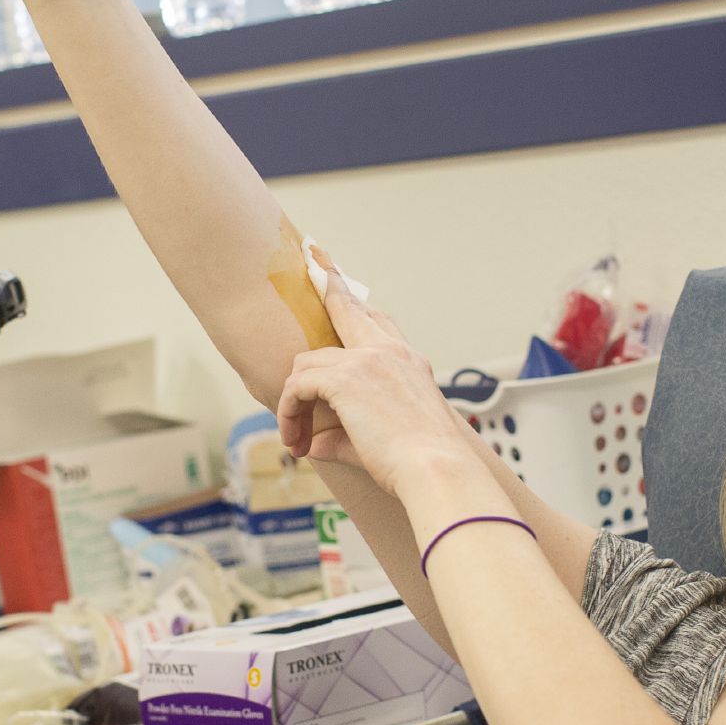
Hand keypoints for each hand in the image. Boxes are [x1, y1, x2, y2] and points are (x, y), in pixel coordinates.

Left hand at [274, 270, 482, 500]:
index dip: (353, 299)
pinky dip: (289, 413)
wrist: (436, 469)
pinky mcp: (344, 378)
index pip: (376, 319)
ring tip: (297, 438)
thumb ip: (344, 436)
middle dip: (327, 281)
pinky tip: (296, 440)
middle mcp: (388, 352)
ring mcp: (366, 360)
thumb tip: (315, 445)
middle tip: (312, 255)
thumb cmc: (420, 462)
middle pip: (346, 307)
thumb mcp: (385, 440)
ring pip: (308, 363)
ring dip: (294, 400)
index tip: (335, 271)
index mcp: (407, 361)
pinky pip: (297, 386)